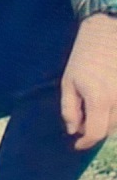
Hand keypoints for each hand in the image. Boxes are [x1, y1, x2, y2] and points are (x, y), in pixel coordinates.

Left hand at [61, 12, 116, 149]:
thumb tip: (73, 130)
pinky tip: (105, 106)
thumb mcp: (68, 82)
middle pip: (109, 130)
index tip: (76, 144)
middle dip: (94, 132)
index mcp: (99, 99)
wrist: (107, 35)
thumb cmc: (83, 58)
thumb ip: (70, 108)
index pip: (95, 133)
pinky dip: (115, 115)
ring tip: (92, 112)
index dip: (85, 142)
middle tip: (80, 124)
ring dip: (106, 124)